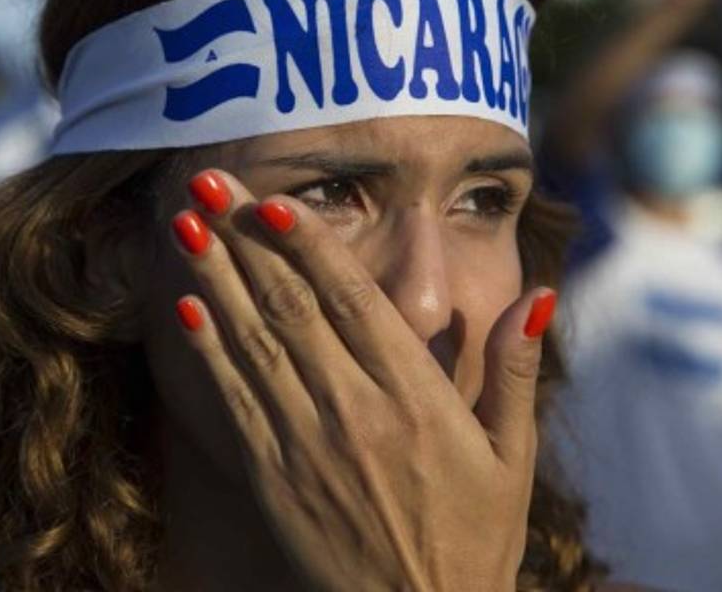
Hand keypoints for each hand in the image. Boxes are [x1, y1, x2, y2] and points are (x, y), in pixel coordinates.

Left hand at [169, 169, 556, 591]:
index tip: (275, 201)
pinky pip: (233, 403)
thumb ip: (515, 373)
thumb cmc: (475, 540)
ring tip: (185, 224)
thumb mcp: (515, 458)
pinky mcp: (272, 478)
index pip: (354, 302)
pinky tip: (184, 309)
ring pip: (254, 343)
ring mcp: (306, 446)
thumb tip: (537, 295)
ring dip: (214, 278)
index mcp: (415, 400)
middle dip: (244, 239)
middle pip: (291, 307)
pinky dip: (206, 352)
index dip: (309, 245)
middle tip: (211, 180)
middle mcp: (355, 413)